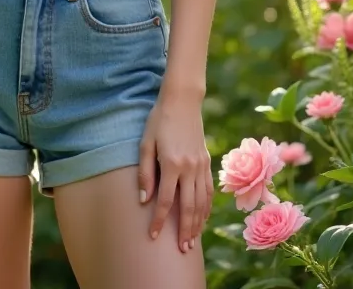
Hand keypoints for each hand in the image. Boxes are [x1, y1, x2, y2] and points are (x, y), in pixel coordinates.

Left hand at [138, 96, 213, 250]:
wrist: (182, 101)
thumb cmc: (159, 120)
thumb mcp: (146, 143)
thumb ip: (145, 172)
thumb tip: (144, 200)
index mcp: (172, 163)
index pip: (166, 201)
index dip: (158, 221)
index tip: (152, 236)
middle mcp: (189, 167)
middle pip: (188, 207)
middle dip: (184, 231)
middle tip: (181, 250)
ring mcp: (201, 165)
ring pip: (201, 202)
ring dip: (197, 224)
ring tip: (192, 241)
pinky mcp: (207, 162)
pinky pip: (208, 191)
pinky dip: (206, 208)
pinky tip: (203, 219)